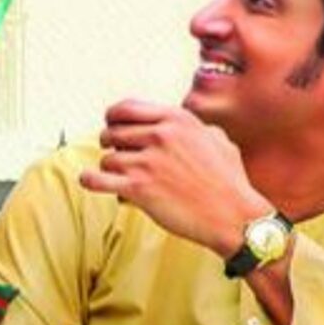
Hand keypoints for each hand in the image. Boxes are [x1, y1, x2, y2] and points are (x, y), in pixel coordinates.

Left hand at [79, 99, 272, 256]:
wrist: (234, 216)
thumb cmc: (230, 181)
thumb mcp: (217, 139)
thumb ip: (194, 127)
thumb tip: (178, 125)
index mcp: (176, 119)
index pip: (126, 108)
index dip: (113, 117)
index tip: (111, 125)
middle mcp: (160, 135)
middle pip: (112, 133)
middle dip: (110, 144)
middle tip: (117, 154)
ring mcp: (148, 161)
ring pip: (107, 159)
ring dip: (109, 168)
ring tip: (118, 177)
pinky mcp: (138, 188)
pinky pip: (99, 180)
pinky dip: (90, 180)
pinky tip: (89, 181)